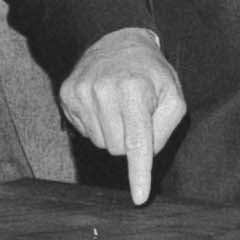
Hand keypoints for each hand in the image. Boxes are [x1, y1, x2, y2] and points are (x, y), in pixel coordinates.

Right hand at [59, 27, 185, 205]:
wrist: (116, 41)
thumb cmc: (150, 73)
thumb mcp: (173, 95)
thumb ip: (166, 127)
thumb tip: (145, 155)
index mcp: (134, 89)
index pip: (137, 141)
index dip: (138, 173)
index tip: (139, 198)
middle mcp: (103, 90)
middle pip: (117, 149)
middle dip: (129, 141)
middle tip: (135, 115)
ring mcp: (80, 92)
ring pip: (99, 143)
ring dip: (112, 133)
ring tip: (118, 107)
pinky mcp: (66, 95)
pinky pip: (84, 132)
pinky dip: (96, 125)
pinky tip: (102, 105)